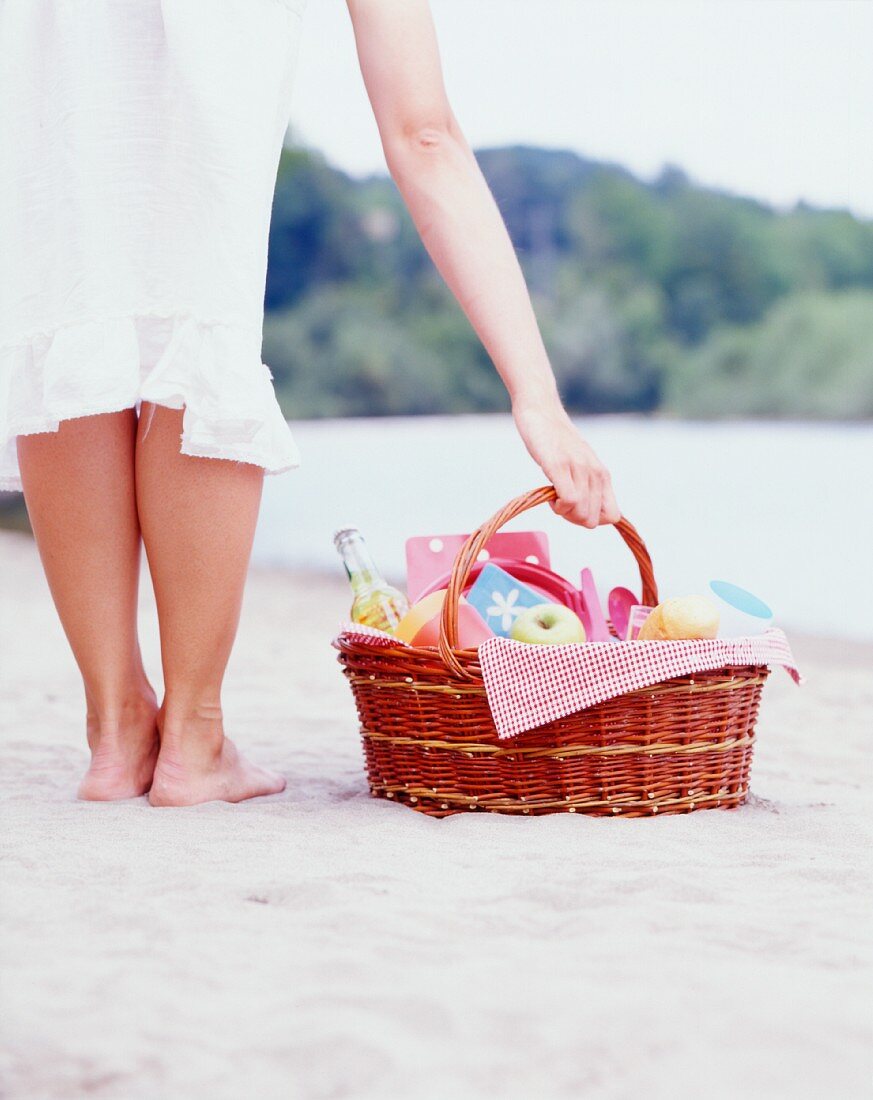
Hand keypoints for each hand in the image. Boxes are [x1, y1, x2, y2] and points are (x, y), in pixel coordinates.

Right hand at [512, 398, 620, 527]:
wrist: (541, 411)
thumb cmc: (557, 442)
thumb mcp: (580, 465)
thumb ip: (588, 485)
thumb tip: (590, 514)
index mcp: (603, 475)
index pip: (613, 516)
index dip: (593, 519)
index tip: (575, 508)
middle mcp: (595, 473)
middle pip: (593, 520)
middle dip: (574, 518)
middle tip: (559, 502)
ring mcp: (578, 469)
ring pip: (581, 513)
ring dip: (563, 512)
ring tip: (553, 495)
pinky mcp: (559, 465)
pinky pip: (569, 500)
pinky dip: (557, 506)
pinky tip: (548, 493)